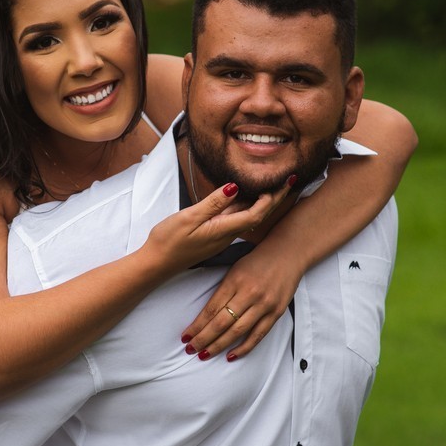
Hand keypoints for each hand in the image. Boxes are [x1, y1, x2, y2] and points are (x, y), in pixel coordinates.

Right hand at [142, 181, 291, 272]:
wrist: (156, 264)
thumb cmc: (169, 242)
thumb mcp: (189, 218)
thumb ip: (213, 203)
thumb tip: (235, 187)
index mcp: (224, 230)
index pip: (256, 214)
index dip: (271, 198)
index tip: (283, 182)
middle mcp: (227, 235)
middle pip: (258, 216)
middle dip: (274, 198)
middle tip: (290, 181)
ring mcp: (221, 237)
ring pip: (248, 217)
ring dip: (262, 202)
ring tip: (274, 185)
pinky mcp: (213, 237)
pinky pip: (236, 220)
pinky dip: (246, 207)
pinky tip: (246, 198)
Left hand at [180, 244, 302, 361]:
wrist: (288, 253)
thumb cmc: (257, 261)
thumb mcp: (234, 269)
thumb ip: (222, 291)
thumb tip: (205, 316)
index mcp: (235, 280)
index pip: (211, 309)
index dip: (197, 326)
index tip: (185, 337)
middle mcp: (249, 293)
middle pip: (222, 323)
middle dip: (203, 339)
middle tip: (191, 349)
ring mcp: (264, 304)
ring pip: (238, 331)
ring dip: (219, 346)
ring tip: (205, 355)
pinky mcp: (276, 312)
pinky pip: (258, 335)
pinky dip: (244, 348)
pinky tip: (231, 355)